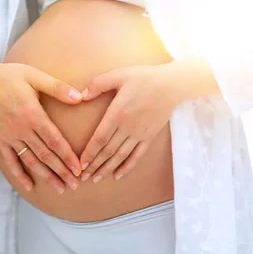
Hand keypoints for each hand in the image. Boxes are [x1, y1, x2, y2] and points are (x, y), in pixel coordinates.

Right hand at [0, 63, 82, 193]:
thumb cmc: (9, 77)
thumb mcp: (34, 76)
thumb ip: (57, 88)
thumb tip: (81, 97)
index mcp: (33, 115)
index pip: (54, 141)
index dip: (67, 157)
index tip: (79, 169)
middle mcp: (22, 130)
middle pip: (45, 155)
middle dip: (61, 171)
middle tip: (75, 185)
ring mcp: (10, 137)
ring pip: (31, 161)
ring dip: (46, 176)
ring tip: (60, 188)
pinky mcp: (0, 140)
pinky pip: (11, 161)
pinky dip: (20, 175)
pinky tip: (30, 187)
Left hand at [79, 63, 181, 181]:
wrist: (172, 85)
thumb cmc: (144, 77)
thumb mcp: (118, 75)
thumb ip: (98, 84)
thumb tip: (81, 95)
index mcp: (117, 113)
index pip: (100, 138)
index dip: (89, 153)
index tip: (80, 163)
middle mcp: (128, 127)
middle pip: (108, 151)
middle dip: (94, 165)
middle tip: (82, 176)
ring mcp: (139, 134)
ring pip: (120, 156)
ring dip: (107, 169)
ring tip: (95, 179)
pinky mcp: (149, 136)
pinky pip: (137, 156)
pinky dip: (127, 167)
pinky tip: (118, 175)